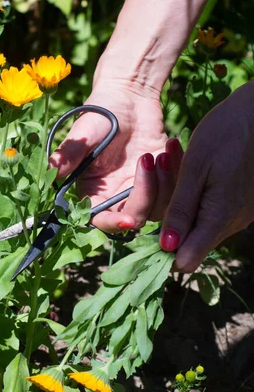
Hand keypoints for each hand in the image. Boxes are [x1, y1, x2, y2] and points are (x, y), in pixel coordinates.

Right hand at [49, 77, 183, 232]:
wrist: (130, 96)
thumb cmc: (102, 113)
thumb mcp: (84, 132)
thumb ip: (69, 153)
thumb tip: (51, 169)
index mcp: (94, 192)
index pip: (102, 220)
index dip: (114, 224)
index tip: (129, 220)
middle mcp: (118, 197)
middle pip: (136, 216)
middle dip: (146, 195)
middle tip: (147, 159)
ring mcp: (143, 190)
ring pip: (160, 207)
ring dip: (165, 183)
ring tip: (162, 152)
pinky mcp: (165, 179)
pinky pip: (177, 189)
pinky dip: (177, 171)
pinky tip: (171, 146)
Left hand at [160, 81, 253, 271]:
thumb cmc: (226, 132)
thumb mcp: (195, 168)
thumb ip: (181, 210)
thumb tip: (167, 248)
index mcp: (219, 218)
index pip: (186, 259)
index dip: (165, 247)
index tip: (150, 220)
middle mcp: (233, 223)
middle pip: (190, 240)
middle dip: (170, 214)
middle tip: (162, 168)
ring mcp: (240, 213)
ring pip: (199, 222)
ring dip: (182, 199)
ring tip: (178, 158)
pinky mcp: (242, 202)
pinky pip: (212, 209)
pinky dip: (197, 193)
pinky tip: (196, 164)